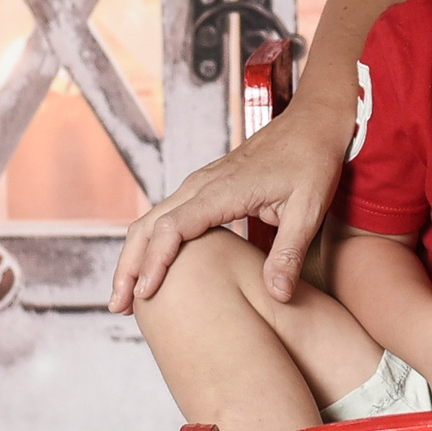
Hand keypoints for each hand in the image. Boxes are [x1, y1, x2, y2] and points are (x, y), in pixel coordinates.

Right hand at [111, 102, 347, 310]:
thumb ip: (290, 253)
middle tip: (119, 307)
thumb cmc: (312, 162)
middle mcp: (202, 184)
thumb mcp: (309, 209)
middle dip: (129, 266)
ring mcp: (199, 183)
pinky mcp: (203, 187)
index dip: (156, 262)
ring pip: (151, 220)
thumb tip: (278, 296)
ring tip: (125, 297)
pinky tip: (151, 269)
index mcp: (223, 189)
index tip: (147, 294)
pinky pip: (166, 215)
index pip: (174, 227)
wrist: (311, 124)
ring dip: (134, 256)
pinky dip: (150, 243)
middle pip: (149, 225)